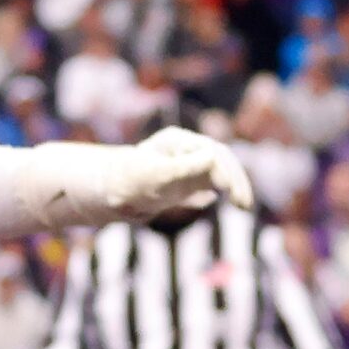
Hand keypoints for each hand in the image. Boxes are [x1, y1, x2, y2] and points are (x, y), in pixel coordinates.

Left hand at [111, 126, 254, 218]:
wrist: (105, 192)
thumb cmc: (126, 181)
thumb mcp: (152, 175)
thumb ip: (181, 167)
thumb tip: (212, 157)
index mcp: (177, 142)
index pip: (212, 152)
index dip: (225, 170)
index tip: (228, 188)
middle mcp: (185, 151)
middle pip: (220, 161)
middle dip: (235, 180)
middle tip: (244, 204)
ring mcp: (186, 165)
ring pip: (218, 173)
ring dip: (232, 187)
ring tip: (243, 206)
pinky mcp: (184, 182)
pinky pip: (207, 184)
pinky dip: (217, 191)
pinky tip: (218, 200)